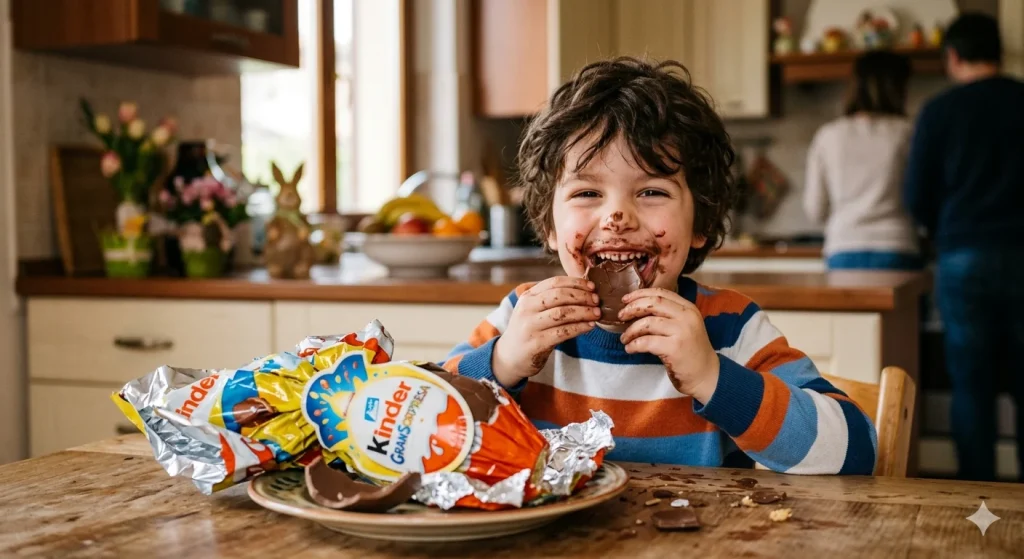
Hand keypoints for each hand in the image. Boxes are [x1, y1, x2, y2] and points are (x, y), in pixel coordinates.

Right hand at [492, 276, 599, 387]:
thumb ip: (551, 299)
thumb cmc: (528, 330)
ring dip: (584, 312)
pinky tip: (590, 326)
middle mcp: (527, 309)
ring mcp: (530, 326)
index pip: (554, 282)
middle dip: (582, 296)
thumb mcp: (533, 310)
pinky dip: (579, 328)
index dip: (576, 283)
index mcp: (528, 297)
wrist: (509, 357)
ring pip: (562, 313)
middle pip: (559, 295)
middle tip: (597, 300)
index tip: (592, 287)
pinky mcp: (536, 343)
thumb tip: (584, 290)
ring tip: (597, 313)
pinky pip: (563, 332)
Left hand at [618, 288, 719, 403]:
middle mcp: (686, 317)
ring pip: (647, 323)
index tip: (625, 299)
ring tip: (625, 338)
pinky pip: (646, 342)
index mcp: (688, 308)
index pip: (661, 293)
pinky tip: (630, 348)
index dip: (640, 294)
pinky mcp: (675, 348)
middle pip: (653, 303)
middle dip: (632, 308)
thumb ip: (668, 314)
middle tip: (621, 316)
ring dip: (631, 330)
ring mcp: (682, 332)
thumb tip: (637, 306)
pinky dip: (634, 344)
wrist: (706, 374)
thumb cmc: (690, 351)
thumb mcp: (684, 326)